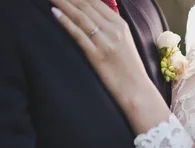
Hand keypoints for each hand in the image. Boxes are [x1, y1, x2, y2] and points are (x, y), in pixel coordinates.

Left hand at [51, 0, 169, 133]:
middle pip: (86, 6)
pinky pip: (78, 34)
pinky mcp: (96, 55)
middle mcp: (113, 31)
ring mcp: (105, 43)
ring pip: (80, 17)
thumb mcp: (125, 41)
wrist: (136, 89)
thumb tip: (94, 15)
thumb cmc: (130, 67)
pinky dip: (65, 22)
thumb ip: (111, 27)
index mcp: (121, 25)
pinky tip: (55, 13)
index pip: (96, 2)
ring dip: (63, 4)